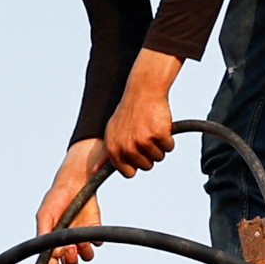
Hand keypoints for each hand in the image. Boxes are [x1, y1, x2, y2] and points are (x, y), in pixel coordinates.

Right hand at [32, 144, 110, 263]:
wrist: (74, 182)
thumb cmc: (55, 198)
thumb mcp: (44, 216)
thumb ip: (43, 236)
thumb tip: (47, 254)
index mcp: (52, 243)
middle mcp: (67, 244)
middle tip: (69, 251)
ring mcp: (82, 238)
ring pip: (85, 257)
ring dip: (82, 253)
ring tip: (79, 242)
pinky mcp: (95, 230)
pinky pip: (97, 243)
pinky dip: (93, 240)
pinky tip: (87, 230)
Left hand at [99, 55, 182, 175]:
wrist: (143, 90)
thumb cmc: (128, 113)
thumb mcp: (111, 132)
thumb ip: (105, 154)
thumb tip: (95, 171)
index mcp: (114, 149)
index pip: (129, 173)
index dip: (136, 164)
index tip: (138, 153)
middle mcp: (127, 147)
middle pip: (146, 166)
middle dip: (149, 153)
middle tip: (145, 135)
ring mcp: (143, 141)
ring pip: (159, 157)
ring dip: (159, 145)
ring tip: (151, 128)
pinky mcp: (158, 134)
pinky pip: (169, 147)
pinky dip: (168, 138)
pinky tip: (160, 125)